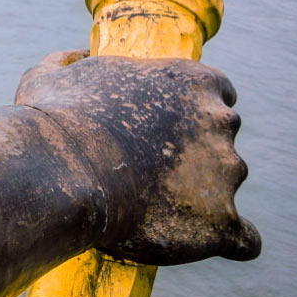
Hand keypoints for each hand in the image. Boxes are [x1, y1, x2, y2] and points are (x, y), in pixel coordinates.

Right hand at [15, 50, 259, 265]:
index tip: (165, 128)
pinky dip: (228, 240)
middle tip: (149, 169)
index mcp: (192, 80)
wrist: (63, 171)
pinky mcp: (222, 222)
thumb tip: (77, 56)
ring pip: (226, 186)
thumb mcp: (52, 75)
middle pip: (222, 139)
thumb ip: (69, 60)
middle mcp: (220, 120)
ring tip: (151, 207)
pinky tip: (200, 240)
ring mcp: (228, 172)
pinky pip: (244, 240)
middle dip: (194, 152)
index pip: (218, 92)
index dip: (191, 111)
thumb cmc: (56, 119)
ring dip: (199, 195)